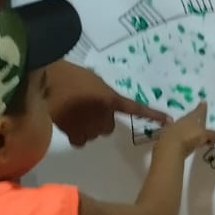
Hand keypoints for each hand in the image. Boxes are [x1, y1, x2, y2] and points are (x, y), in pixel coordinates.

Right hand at [48, 61, 167, 147]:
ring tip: (74, 113)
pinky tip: (69, 124)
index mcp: (111, 98)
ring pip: (95, 134)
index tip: (168, 121)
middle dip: (101, 119)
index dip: (152, 116)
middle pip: (108, 126)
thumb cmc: (67, 74)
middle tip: (87, 108)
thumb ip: (103, 93)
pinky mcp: (73, 133)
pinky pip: (81, 140)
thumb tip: (105, 102)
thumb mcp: (93, 80)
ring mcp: (89, 125)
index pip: (136, 108)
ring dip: (88, 127)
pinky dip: (77, 135)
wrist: (45, 80)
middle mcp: (103, 114)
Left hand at [158, 101, 214, 157]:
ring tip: (190, 134)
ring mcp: (173, 127)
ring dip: (186, 129)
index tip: (203, 101)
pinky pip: (175, 134)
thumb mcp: (205, 136)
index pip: (200, 110)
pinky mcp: (166, 136)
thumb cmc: (190, 138)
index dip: (202, 107)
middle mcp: (183, 120)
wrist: (170, 147)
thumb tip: (212, 139)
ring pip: (181, 125)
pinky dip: (178, 136)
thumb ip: (211, 135)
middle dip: (194, 119)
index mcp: (193, 117)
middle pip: (190, 117)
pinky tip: (180, 141)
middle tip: (198, 122)